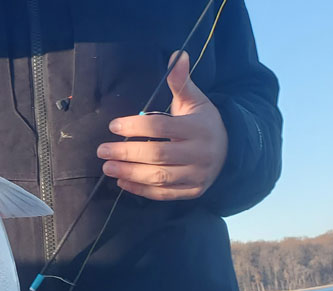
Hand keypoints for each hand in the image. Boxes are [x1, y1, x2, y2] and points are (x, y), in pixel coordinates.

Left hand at [97, 51, 227, 199]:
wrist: (229, 151)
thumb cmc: (203, 123)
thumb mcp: (195, 100)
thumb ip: (181, 81)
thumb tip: (177, 55)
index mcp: (198, 129)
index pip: (161, 127)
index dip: (135, 126)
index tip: (113, 126)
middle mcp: (200, 154)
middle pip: (157, 155)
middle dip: (126, 152)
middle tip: (102, 150)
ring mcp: (197, 176)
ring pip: (159, 177)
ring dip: (129, 173)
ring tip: (107, 167)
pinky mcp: (192, 191)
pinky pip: (163, 194)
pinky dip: (140, 190)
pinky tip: (122, 181)